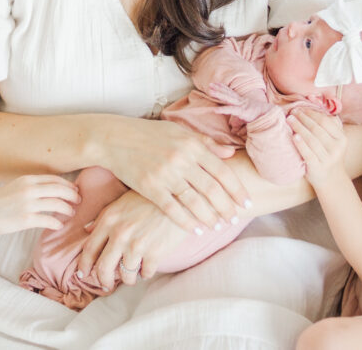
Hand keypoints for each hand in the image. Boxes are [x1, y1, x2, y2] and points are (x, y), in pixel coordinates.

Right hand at [0, 174, 79, 233]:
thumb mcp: (17, 186)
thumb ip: (32, 185)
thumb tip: (51, 189)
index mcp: (28, 179)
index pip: (55, 179)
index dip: (68, 186)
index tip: (75, 191)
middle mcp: (29, 189)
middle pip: (60, 189)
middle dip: (72, 195)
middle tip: (78, 201)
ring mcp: (28, 204)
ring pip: (57, 204)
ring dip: (67, 209)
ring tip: (71, 213)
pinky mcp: (26, 219)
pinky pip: (48, 220)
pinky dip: (57, 223)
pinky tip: (58, 226)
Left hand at [75, 191, 188, 289]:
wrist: (178, 197)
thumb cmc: (149, 198)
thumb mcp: (122, 202)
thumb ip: (103, 217)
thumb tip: (87, 230)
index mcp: (109, 220)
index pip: (89, 249)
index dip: (84, 264)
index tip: (83, 273)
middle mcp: (120, 234)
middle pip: (103, 268)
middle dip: (103, 280)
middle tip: (106, 285)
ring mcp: (137, 245)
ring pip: (125, 275)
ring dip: (128, 278)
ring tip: (132, 276)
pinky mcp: (155, 254)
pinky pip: (145, 273)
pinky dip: (145, 273)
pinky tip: (147, 267)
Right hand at [103, 118, 249, 233]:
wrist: (114, 138)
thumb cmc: (149, 134)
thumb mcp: (178, 131)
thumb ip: (205, 143)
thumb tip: (230, 152)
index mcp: (192, 145)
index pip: (222, 171)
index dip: (237, 189)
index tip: (247, 202)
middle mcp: (181, 160)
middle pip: (212, 190)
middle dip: (227, 207)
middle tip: (235, 219)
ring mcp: (165, 175)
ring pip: (195, 202)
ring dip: (210, 217)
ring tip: (219, 226)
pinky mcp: (150, 188)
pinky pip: (173, 210)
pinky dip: (187, 222)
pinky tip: (197, 230)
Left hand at [207, 82, 273, 122]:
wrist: (270, 115)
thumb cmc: (262, 115)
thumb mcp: (250, 115)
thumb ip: (243, 119)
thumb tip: (238, 126)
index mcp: (243, 101)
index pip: (232, 93)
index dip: (224, 88)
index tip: (217, 83)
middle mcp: (241, 101)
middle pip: (228, 93)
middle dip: (219, 88)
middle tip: (210, 84)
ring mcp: (241, 105)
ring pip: (228, 98)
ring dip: (218, 94)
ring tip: (210, 91)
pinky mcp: (242, 111)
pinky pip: (230, 110)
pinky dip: (222, 110)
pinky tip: (214, 110)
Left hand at [289, 108, 347, 188]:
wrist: (332, 180)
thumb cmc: (330, 156)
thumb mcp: (335, 141)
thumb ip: (329, 125)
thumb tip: (316, 104)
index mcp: (342, 138)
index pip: (325, 121)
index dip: (312, 113)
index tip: (300, 108)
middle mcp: (336, 148)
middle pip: (317, 129)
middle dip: (303, 118)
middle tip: (292, 112)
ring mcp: (328, 158)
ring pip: (312, 139)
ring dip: (299, 127)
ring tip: (290, 120)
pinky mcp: (318, 167)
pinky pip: (308, 153)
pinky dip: (301, 144)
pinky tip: (294, 136)